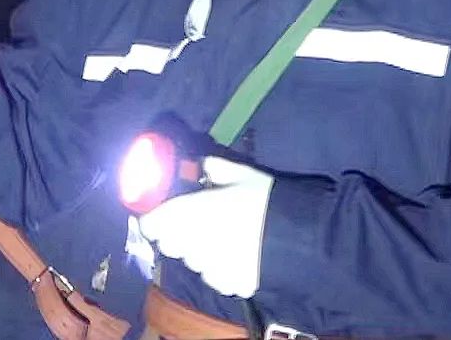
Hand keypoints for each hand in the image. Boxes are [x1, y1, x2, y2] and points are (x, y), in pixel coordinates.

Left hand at [138, 157, 273, 298]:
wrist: (299, 238)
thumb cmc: (264, 200)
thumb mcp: (240, 174)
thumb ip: (214, 169)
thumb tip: (204, 166)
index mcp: (188, 214)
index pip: (151, 224)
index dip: (154, 219)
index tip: (162, 214)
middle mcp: (192, 244)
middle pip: (170, 245)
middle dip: (178, 235)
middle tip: (197, 223)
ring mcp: (210, 269)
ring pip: (192, 262)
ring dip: (199, 252)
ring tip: (224, 239)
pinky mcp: (229, 285)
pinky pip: (215, 277)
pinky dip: (221, 269)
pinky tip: (239, 257)